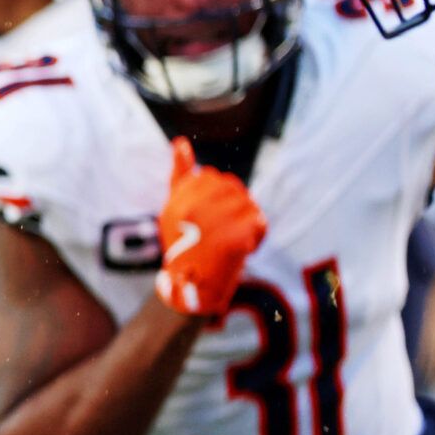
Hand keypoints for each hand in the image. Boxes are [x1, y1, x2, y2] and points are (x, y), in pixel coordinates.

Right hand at [155, 137, 266, 315]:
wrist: (190, 293)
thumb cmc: (186, 248)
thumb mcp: (175, 209)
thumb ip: (180, 175)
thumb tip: (181, 141)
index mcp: (178, 200)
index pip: (211, 178)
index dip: (218, 197)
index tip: (211, 219)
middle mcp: (193, 208)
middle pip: (233, 188)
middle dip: (235, 208)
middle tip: (225, 233)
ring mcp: (214, 224)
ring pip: (248, 204)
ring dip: (247, 222)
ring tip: (234, 242)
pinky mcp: (234, 240)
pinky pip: (259, 223)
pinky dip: (257, 236)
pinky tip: (244, 250)